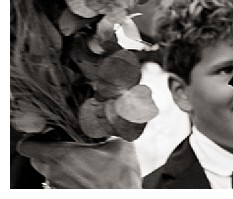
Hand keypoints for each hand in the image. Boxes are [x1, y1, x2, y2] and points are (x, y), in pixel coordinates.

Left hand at [18, 137, 140, 188]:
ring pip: (47, 172)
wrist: (122, 198)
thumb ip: (107, 131)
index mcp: (63, 156)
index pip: (28, 146)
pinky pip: (58, 182)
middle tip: (63, 144)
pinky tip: (85, 172)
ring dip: (58, 165)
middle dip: (46, 150)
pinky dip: (67, 176)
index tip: (48, 133)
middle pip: (35, 159)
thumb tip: (107, 122)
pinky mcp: (64, 194)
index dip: (34, 137)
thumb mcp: (120, 144)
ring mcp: (58, 187)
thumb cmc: (120, 178)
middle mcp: (55, 174)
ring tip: (78, 159)